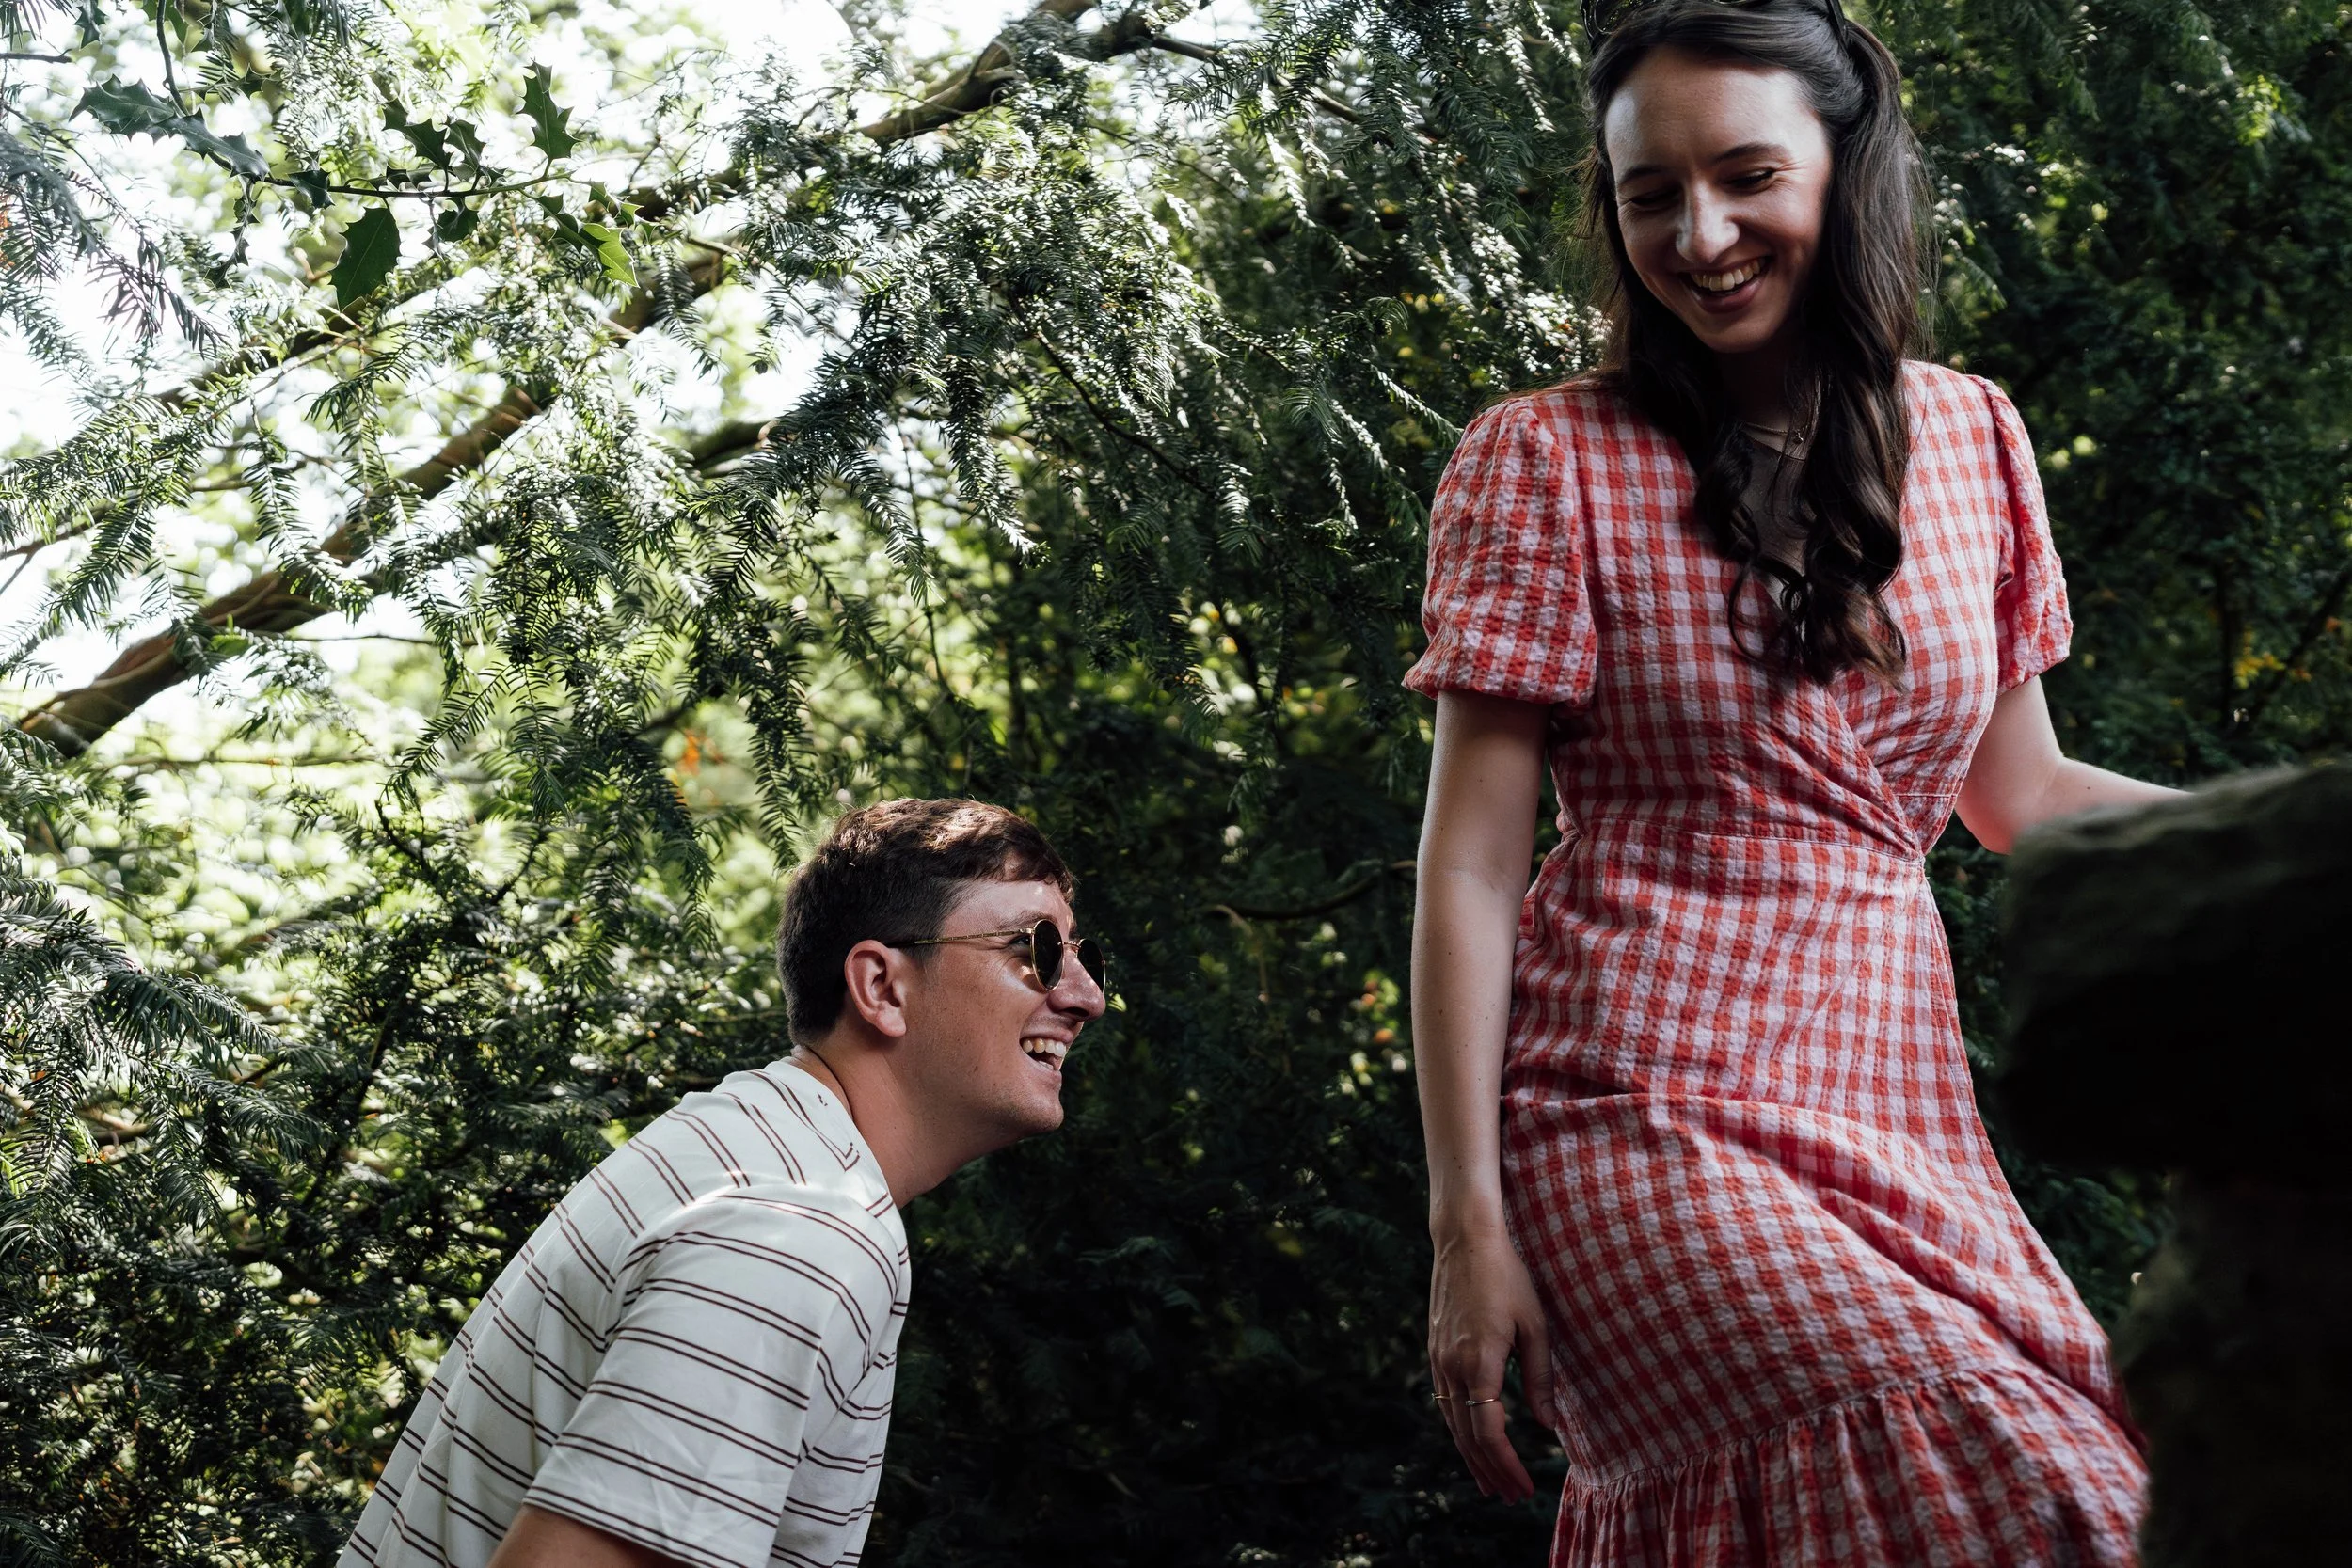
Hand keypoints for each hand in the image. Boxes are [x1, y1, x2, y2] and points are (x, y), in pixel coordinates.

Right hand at [1427, 1223, 1556, 1503]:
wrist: (1463, 1239)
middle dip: (1490, 1471)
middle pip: (1468, 1436)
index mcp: (1479, 1363)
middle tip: (1510, 1497)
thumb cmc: (1507, 1277)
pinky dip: (1459, 1430)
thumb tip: (1549, 1426)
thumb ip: (1540, 1378)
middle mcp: (1452, 1367)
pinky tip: (1471, 1440)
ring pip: (1453, 1423)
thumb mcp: (1534, 1326)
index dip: (1507, 1465)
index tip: (1523, 1488)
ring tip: (1489, 1483)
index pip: (1489, 1433)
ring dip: (1472, 1457)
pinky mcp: (1435, 1351)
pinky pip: (1445, 1403)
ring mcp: (1438, 1359)